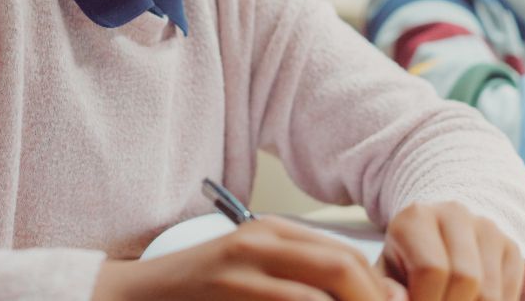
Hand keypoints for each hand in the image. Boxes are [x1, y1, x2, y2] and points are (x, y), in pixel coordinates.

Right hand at [93, 215, 405, 300]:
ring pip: (321, 290)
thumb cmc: (204, 290)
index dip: (380, 291)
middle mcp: (262, 240)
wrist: (144, 293)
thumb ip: (299, 276)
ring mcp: (244, 264)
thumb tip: (364, 292)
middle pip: (341, 266)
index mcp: (273, 231)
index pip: (346, 255)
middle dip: (373, 300)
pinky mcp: (229, 287)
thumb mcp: (254, 271)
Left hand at [378, 201, 524, 300]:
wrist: (435, 235)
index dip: (426, 300)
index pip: (432, 269)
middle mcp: (453, 213)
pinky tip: (469, 300)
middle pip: (466, 278)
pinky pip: (509, 292)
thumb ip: (387, 287)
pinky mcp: (508, 245)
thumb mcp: (389, 269)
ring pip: (490, 292)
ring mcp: (485, 227)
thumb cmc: (407, 259)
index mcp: (417, 216)